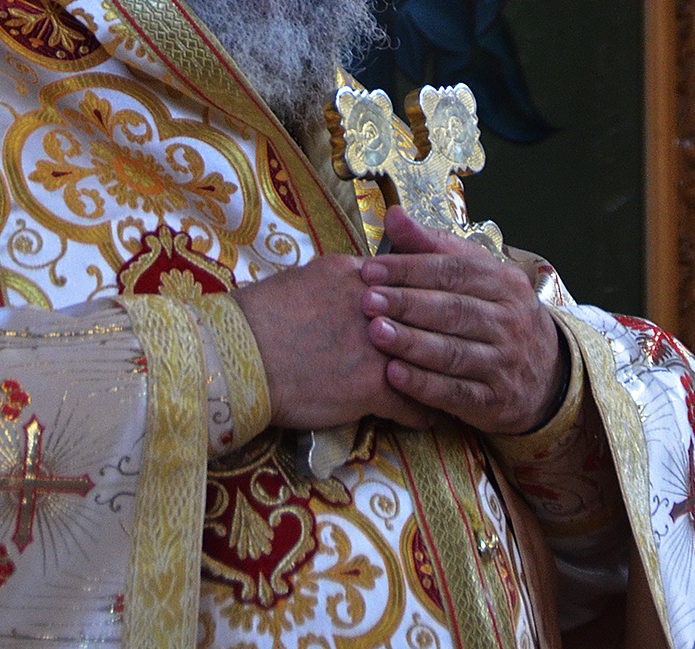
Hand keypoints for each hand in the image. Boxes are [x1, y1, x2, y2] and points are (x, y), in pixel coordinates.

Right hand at [234, 254, 436, 431]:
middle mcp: (374, 306)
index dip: (417, 300)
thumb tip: (353, 291)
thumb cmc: (257, 317)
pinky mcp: (371, 386)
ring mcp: (376, 346)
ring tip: (450, 387)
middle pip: (421, 318)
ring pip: (423, 361)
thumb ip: (337, 284)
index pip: (403, 282)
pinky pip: (411, 403)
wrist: (239, 353)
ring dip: (437, 376)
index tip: (431, 312)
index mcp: (354, 274)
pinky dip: (422, 413)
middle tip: (456, 348)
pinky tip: (427, 419)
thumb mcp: (301, 280)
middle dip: (439, 334)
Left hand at [359, 207, 564, 435]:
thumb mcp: (477, 274)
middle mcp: (509, 321)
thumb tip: (393, 215)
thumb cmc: (496, 313)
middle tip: (367, 301)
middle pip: (454, 309)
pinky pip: (457, 393)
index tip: (370, 270)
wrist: (546, 374)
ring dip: (411, 343)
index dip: (410, 269)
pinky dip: (424, 385)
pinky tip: (394, 376)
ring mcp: (504, 363)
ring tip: (375, 333)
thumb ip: (432, 246)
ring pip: (454, 352)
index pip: (454, 270)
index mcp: (503, 283)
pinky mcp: (495, 402)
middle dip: (407, 304)